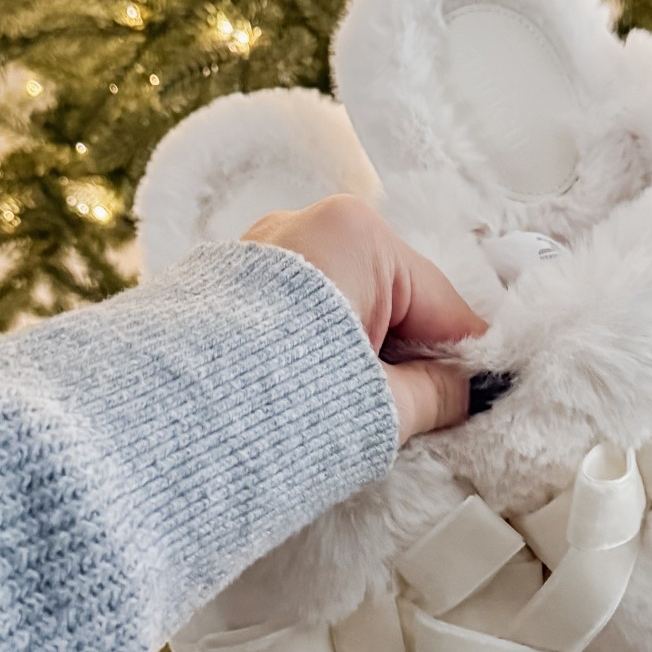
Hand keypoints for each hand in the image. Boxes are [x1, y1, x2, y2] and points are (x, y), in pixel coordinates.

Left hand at [243, 197, 487, 442]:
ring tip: (358, 413)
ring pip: (345, 307)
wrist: (166, 426)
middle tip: (421, 418)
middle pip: (392, 300)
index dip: (467, 360)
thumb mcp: (383, 405)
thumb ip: (439, 393)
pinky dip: (320, 350)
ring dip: (363, 357)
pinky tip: (318, 396)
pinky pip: (302, 313)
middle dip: (408, 357)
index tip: (484, 398)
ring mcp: (263, 252)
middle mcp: (307, 224)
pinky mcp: (230, 285)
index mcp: (357, 234)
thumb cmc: (277, 404)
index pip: (443, 304)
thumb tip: (467, 392)